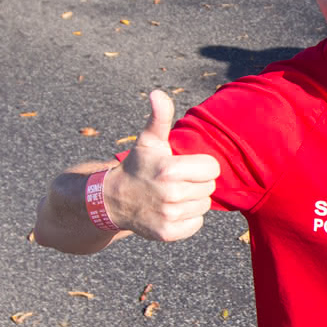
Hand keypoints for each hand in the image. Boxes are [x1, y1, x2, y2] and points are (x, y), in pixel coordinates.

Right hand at [107, 90, 219, 241]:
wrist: (114, 200)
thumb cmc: (137, 166)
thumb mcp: (148, 140)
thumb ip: (159, 116)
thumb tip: (157, 93)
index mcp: (170, 170)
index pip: (212, 168)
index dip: (200, 165)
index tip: (184, 165)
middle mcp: (171, 195)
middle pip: (209, 187)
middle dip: (196, 182)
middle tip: (177, 180)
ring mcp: (169, 216)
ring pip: (204, 205)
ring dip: (192, 200)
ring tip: (173, 194)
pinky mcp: (168, 233)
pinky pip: (196, 223)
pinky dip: (188, 218)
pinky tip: (172, 209)